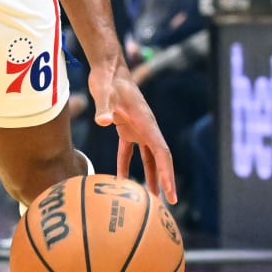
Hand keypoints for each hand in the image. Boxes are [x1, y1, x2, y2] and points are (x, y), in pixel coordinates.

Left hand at [88, 58, 176, 203]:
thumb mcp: (104, 93)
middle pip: (159, 159)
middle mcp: (146, 128)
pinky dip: (125, 166)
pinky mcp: (126, 128)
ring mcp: (138, 129)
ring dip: (148, 177)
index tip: (170, 192)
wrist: (108, 69)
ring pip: (147, 158)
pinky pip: (129, 152)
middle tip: (168, 203)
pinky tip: (121, 181)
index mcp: (146, 123)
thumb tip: (102, 122)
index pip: (161, 153)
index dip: (166, 173)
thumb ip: (104, 107)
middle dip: (164, 180)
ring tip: (150, 199)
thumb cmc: (108, 80)